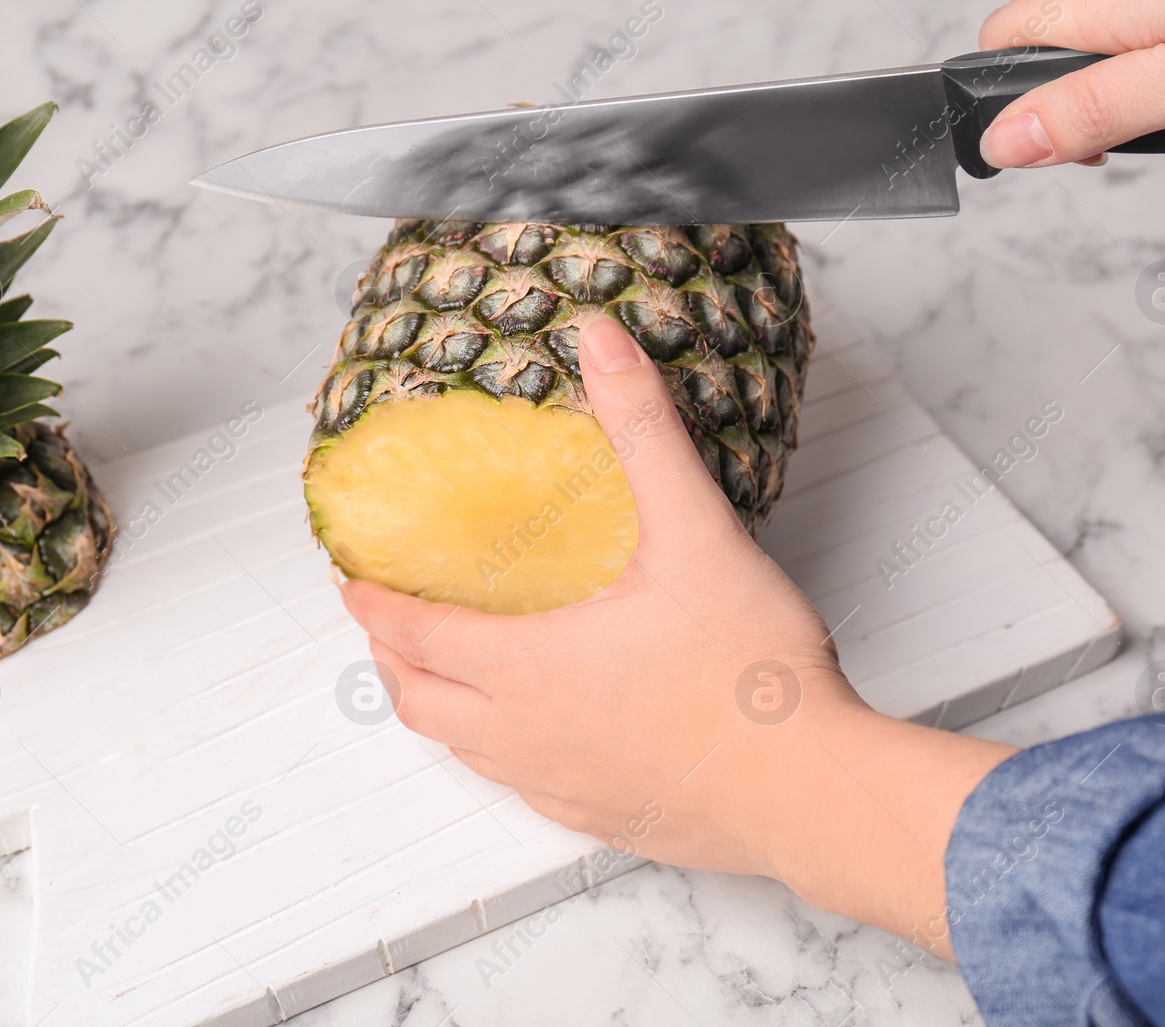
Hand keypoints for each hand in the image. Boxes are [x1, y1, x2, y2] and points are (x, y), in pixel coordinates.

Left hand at [341, 315, 1014, 952]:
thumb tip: (602, 344)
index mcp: (527, 666)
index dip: (373, 604)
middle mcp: (526, 736)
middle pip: (419, 701)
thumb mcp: (693, 532)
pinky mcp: (603, 820)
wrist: (811, 790)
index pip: (414, 634)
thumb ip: (642, 432)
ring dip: (440, 709)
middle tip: (389, 625)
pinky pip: (522, 790)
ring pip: (464, 753)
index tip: (353, 582)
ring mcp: (561, 788)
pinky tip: (540, 736)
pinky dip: (501, 754)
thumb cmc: (751, 675)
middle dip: (391, 658)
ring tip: (450, 675)